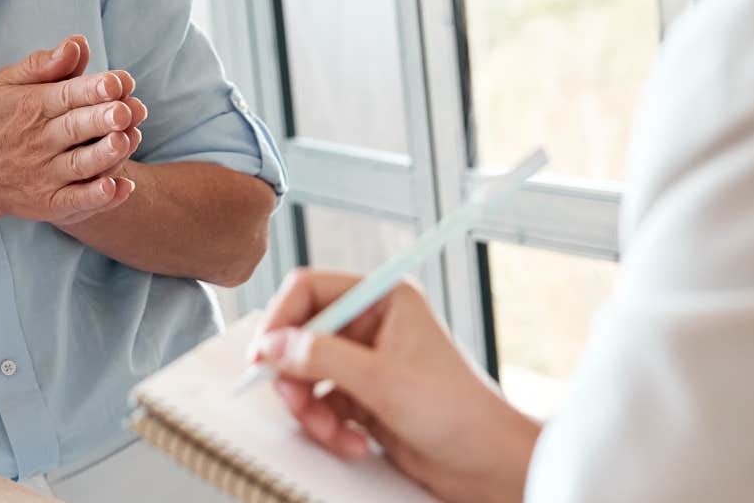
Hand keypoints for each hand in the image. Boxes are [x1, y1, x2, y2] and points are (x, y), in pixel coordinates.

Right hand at [0, 36, 147, 224]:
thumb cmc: (0, 120)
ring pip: (79, 165)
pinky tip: (119, 187)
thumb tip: (78, 43)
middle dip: (102, 119)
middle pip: (76, 128)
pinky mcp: (49, 203)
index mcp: (33, 106)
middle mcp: (39, 141)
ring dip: (104, 155)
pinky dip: (96, 197)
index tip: (119, 81)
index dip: (93, 88)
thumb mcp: (8, 84)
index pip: (66, 94)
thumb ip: (43, 63)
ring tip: (125, 142)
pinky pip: (75, 202)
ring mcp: (45, 175)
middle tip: (127, 110)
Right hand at [249, 269, 540, 502]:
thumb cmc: (458, 412)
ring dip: (312, 409)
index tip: (263, 355)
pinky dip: (328, 427)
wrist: (490, 465)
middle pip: (301, 336)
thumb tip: (272, 346)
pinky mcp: (364, 397)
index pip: (310, 289)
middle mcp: (371, 325)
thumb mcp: (383, 381)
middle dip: (296, 377)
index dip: (281, 320)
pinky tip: (353, 443)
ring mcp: (366, 362)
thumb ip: (322, 358)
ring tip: (334, 433)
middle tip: (298, 404)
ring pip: (306, 375)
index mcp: (383, 299)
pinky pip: (322, 404)